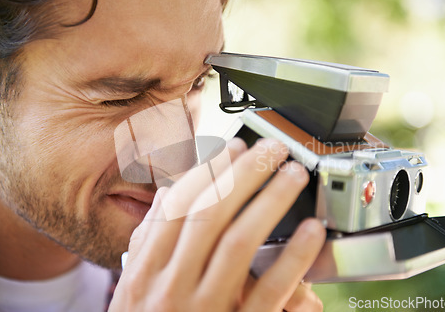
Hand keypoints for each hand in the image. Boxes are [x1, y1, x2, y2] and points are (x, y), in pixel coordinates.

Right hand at [109, 138, 325, 311]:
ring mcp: (204, 309)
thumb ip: (148, 241)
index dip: (207, 171)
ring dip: (269, 201)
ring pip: (239, 242)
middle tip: (271, 149)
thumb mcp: (132, 290)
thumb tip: (166, 195)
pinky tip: (312, 232)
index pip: (176, 206)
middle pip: (209, 214)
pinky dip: (293, 257)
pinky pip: (270, 292)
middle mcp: (170, 286)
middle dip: (243, 173)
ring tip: (292, 174)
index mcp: (144, 272)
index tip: (233, 148)